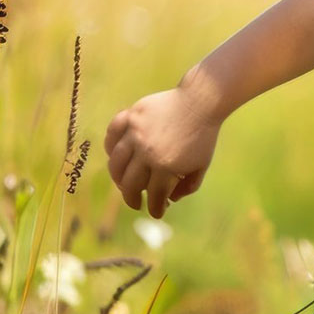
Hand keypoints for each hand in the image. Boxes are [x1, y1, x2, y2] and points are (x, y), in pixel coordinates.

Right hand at [104, 86, 221, 217]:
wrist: (201, 101)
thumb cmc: (203, 135)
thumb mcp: (202, 164)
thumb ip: (189, 186)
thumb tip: (170, 200)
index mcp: (166, 166)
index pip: (154, 196)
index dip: (155, 208)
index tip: (156, 212)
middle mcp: (146, 151)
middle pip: (129, 184)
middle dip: (132, 199)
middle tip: (136, 203)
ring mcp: (136, 133)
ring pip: (115, 163)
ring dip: (117, 178)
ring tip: (123, 184)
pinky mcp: (131, 116)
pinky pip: (112, 134)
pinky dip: (110, 146)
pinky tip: (116, 155)